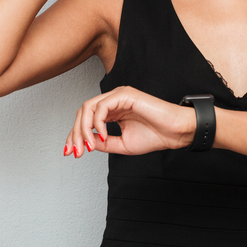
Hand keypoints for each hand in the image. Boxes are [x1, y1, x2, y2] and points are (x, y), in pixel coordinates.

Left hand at [63, 86, 194, 157]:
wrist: (175, 133)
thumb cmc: (155, 135)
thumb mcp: (122, 144)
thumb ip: (103, 143)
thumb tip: (86, 143)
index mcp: (112, 110)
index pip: (86, 118)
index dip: (75, 135)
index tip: (71, 152)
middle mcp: (113, 100)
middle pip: (83, 112)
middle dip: (75, 133)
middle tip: (75, 151)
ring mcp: (118, 95)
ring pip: (88, 107)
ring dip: (83, 128)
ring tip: (88, 146)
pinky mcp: (125, 94)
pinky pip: (102, 107)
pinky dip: (97, 123)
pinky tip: (101, 135)